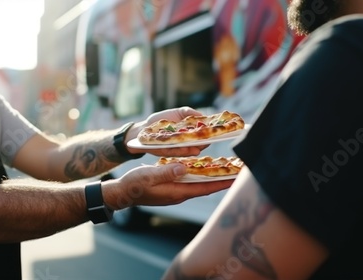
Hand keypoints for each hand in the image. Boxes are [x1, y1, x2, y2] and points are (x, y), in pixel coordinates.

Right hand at [102, 163, 232, 209]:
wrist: (123, 193)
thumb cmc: (134, 185)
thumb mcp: (148, 176)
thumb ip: (166, 172)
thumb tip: (183, 167)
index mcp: (177, 192)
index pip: (206, 188)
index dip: (223, 183)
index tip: (238, 177)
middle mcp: (181, 193)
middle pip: (207, 186)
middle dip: (223, 179)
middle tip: (239, 171)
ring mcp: (177, 191)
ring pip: (200, 183)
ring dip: (214, 177)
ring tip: (228, 168)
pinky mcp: (173, 187)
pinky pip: (192, 181)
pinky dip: (201, 175)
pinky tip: (205, 167)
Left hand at [126, 107, 208, 156]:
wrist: (143, 128)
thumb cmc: (162, 120)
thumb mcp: (178, 112)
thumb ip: (190, 113)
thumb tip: (203, 116)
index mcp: (189, 134)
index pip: (203, 136)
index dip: (211, 134)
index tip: (219, 132)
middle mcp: (185, 144)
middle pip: (198, 145)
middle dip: (204, 143)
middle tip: (210, 140)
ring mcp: (176, 149)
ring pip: (188, 151)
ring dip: (194, 149)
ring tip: (200, 147)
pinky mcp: (166, 152)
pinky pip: (175, 152)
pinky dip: (181, 151)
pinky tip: (187, 149)